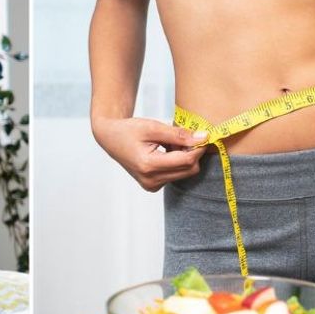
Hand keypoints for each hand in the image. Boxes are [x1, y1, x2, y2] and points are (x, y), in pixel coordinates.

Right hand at [92, 117, 209, 191]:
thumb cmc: (129, 130)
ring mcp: (151, 185)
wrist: (110, 138)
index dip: (198, 148)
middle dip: (192, 153)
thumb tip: (203, 137)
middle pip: (189, 169)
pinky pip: (176, 175)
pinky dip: (177, 163)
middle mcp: (150, 180)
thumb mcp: (153, 127)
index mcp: (148, 165)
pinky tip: (167, 152)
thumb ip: (179, 134)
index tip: (202, 135)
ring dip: (185, 158)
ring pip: (185, 173)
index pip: (186, 160)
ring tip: (171, 144)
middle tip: (185, 137)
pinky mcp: (153, 186)